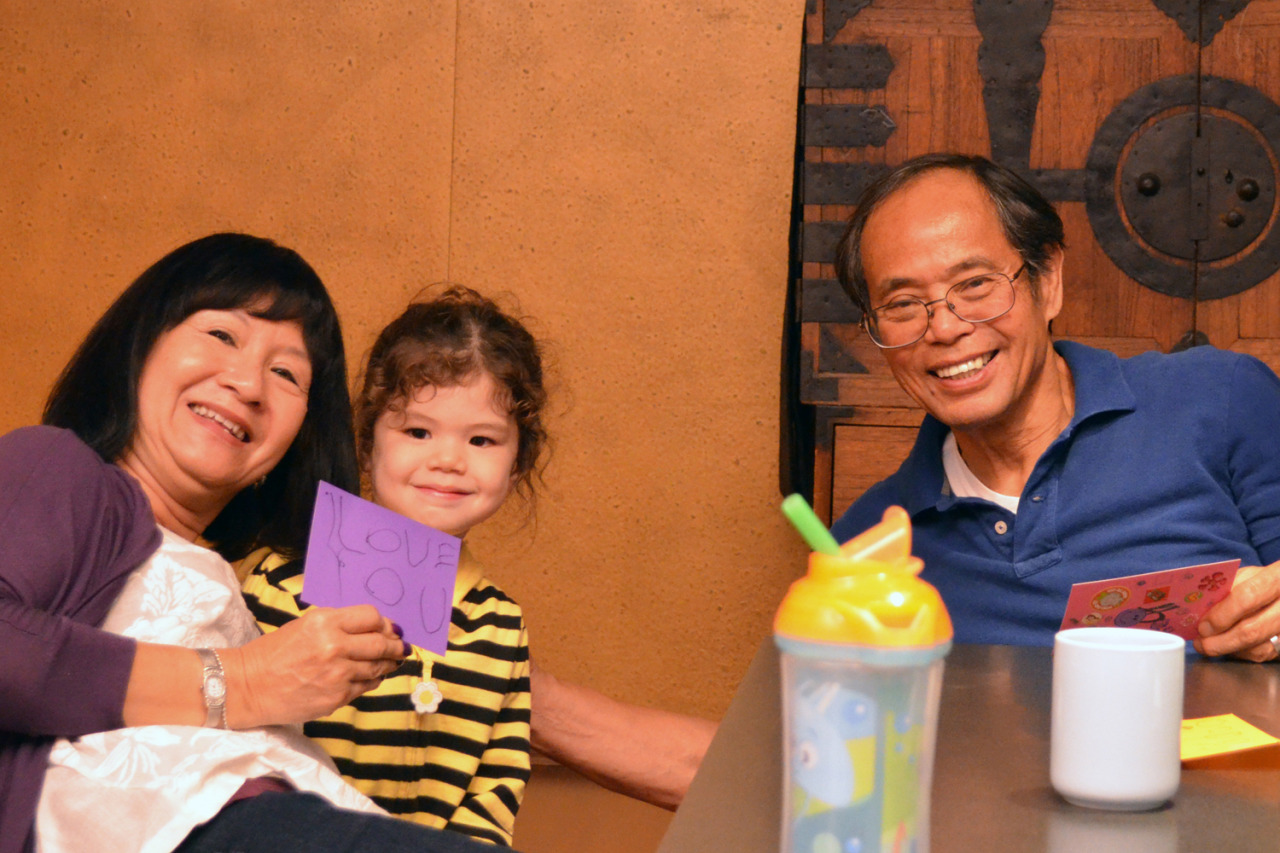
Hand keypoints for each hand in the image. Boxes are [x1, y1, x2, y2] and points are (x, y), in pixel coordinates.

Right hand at [224, 605, 406, 726]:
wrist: (246, 687)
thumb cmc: (273, 653)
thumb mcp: (304, 626)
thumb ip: (339, 626)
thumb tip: (375, 630)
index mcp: (325, 622)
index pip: (372, 617)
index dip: (385, 623)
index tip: (390, 628)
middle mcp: (335, 646)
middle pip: (381, 643)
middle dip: (395, 645)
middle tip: (401, 647)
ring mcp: (338, 675)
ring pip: (378, 667)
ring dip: (388, 664)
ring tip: (392, 661)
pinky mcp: (337, 697)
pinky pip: (366, 687)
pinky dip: (372, 680)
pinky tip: (372, 677)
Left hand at [1194, 563, 1279, 661]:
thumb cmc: (1261, 584)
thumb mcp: (1246, 576)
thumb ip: (1227, 589)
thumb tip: (1201, 611)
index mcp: (1277, 578)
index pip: (1247, 596)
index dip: (1222, 614)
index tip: (1203, 626)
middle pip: (1252, 630)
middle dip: (1220, 640)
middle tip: (1200, 643)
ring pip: (1257, 648)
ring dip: (1227, 650)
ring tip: (1207, 646)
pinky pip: (1262, 654)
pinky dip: (1240, 653)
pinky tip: (1228, 647)